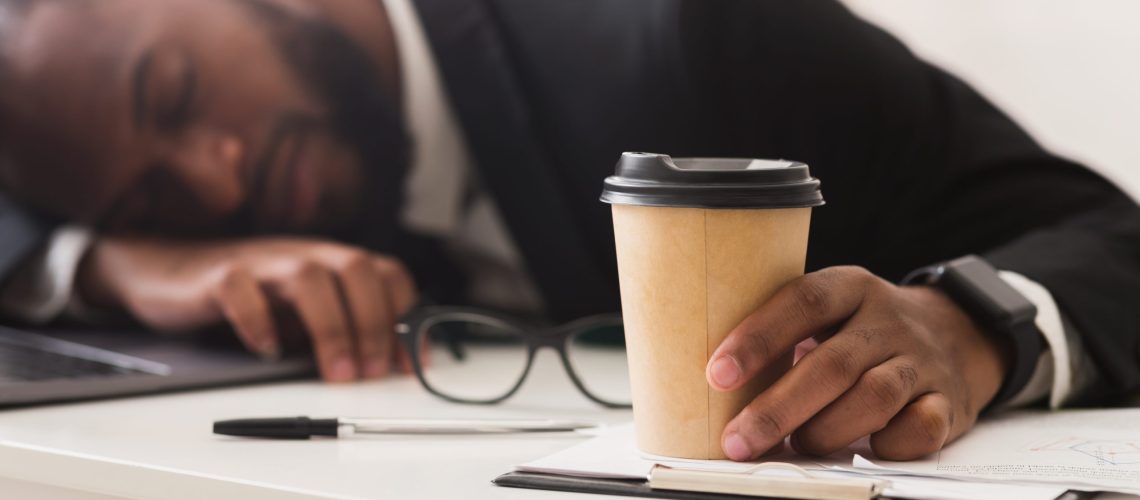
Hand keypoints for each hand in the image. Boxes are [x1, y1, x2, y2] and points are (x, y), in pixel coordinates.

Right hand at [79, 236, 416, 381]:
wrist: (169, 271)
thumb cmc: (247, 296)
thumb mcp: (305, 312)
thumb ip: (342, 327)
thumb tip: (387, 364)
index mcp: (330, 261)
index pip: (385, 273)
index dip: (404, 316)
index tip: (408, 363)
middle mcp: (302, 254)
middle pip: (356, 269)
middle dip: (374, 323)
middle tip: (372, 373)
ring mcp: (261, 260)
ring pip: (308, 276)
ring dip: (331, 327)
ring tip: (337, 373)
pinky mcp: (218, 275)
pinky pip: (241, 289)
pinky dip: (258, 321)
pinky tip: (268, 351)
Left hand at [706, 266, 1009, 460]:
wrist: (958, 334)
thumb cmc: (864, 331)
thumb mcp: (830, 313)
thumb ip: (786, 336)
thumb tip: (717, 386)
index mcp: (850, 288)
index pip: (802, 302)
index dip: (758, 338)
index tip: (718, 375)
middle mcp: (888, 320)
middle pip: (832, 363)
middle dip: (778, 408)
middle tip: (739, 439)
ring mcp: (921, 360)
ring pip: (874, 396)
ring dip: (826, 429)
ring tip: (797, 445)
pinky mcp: (948, 401)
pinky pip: (921, 427)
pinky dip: (889, 444)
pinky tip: (863, 450)